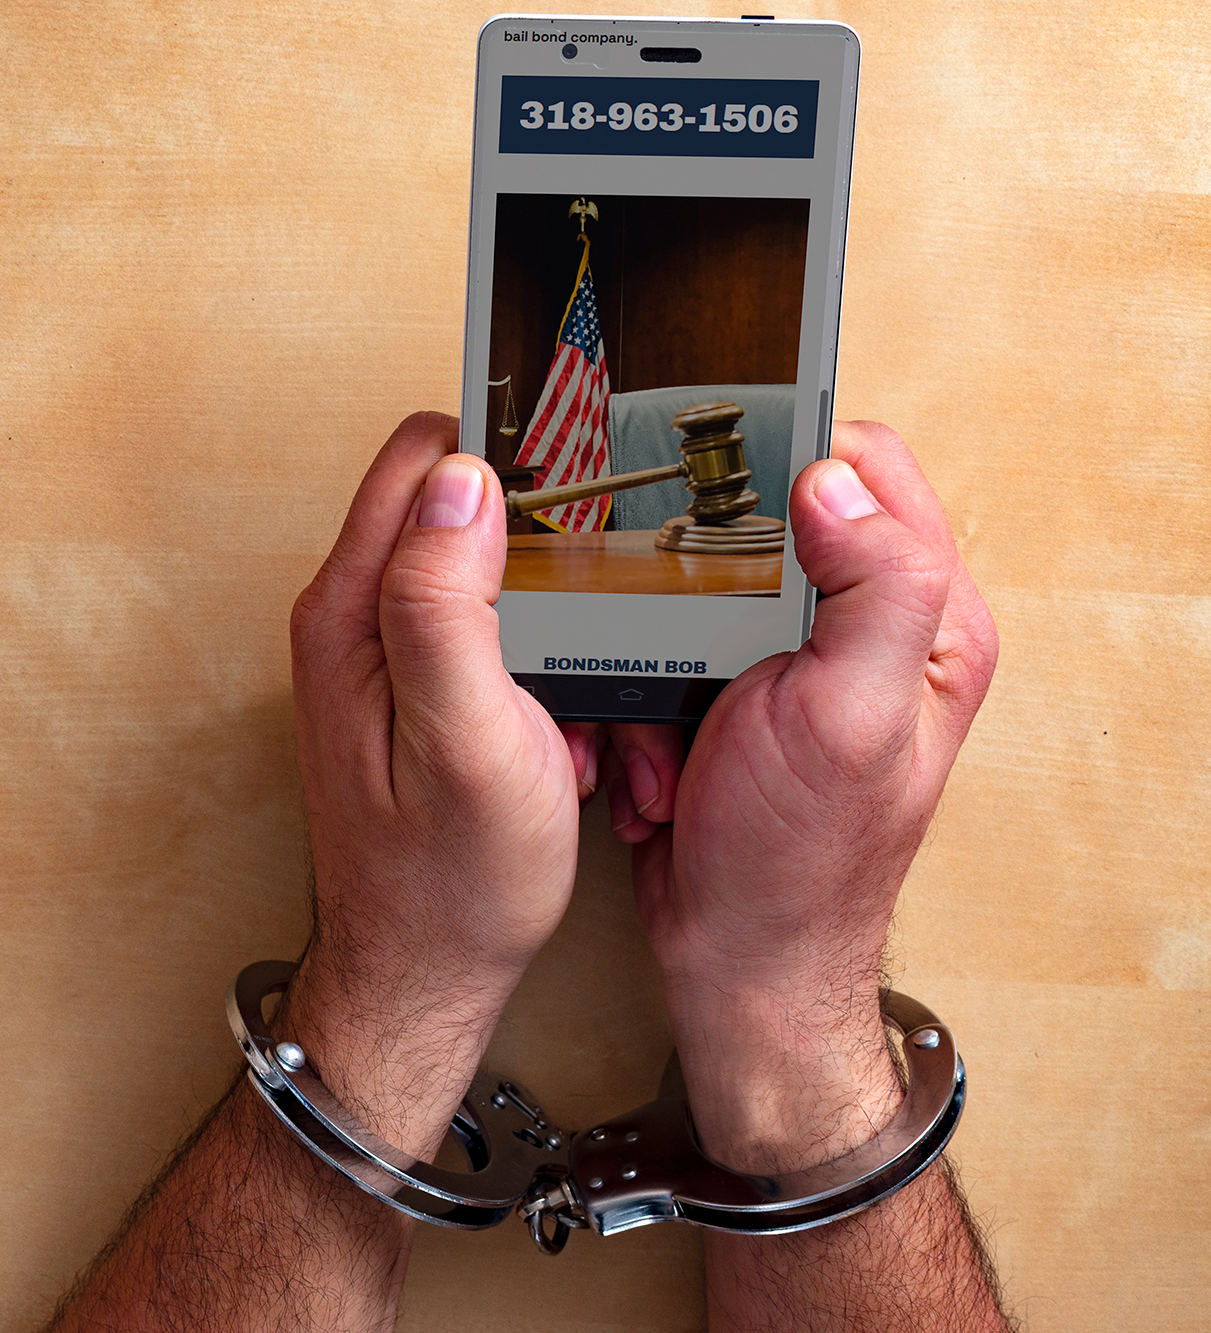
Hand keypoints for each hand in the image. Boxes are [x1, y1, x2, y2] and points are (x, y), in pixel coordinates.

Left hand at [282, 413, 592, 1153]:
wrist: (424, 979)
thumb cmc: (449, 883)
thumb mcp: (464, 739)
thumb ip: (447, 605)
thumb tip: (460, 483)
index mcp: (352, 612)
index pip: (423, 460)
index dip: (510, 456)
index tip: (585, 489)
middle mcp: (352, 619)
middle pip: (455, 503)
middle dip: (543, 534)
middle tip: (603, 593)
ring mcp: (381, 655)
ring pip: (484, 567)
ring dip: (551, 605)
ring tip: (588, 675)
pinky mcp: (414, 691)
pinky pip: (492, 631)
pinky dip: (542, 657)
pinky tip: (569, 714)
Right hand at [604, 423, 998, 1170]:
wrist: (737, 962)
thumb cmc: (800, 862)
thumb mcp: (849, 718)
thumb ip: (872, 588)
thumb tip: (834, 479)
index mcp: (922, 619)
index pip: (868, 472)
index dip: (792, 460)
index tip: (720, 481)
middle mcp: (863, 630)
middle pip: (768, 518)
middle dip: (699, 572)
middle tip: (677, 616)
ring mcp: (790, 663)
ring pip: (698, 583)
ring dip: (661, 642)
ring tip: (667, 711)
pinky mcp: (728, 694)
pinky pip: (662, 646)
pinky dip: (639, 691)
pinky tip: (651, 747)